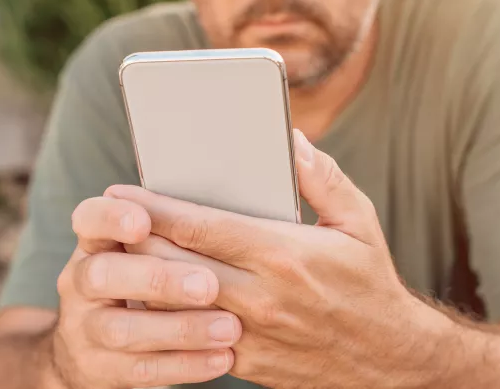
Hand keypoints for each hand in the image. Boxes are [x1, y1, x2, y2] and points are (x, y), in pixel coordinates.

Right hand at [49, 195, 242, 388]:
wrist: (90, 347)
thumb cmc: (136, 280)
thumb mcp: (138, 250)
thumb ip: (165, 231)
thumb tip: (224, 208)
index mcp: (94, 243)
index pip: (89, 219)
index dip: (111, 218)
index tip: (143, 221)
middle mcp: (80, 282)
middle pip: (104, 275)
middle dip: (158, 278)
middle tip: (209, 284)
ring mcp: (84, 329)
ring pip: (124, 329)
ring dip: (181, 328)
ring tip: (229, 327)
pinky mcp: (99, 369)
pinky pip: (142, 370)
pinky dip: (185, 364)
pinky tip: (221, 357)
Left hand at [107, 130, 439, 387]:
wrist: (386, 360)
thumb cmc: (370, 282)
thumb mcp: (358, 221)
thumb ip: (320, 176)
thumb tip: (288, 139)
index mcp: (283, 253)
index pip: (199, 226)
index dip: (152, 208)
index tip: (121, 192)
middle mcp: (260, 296)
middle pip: (172, 265)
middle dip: (135, 240)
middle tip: (113, 220)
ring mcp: (248, 335)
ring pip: (173, 304)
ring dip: (144, 278)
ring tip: (127, 253)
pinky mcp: (244, 361)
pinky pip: (190, 335)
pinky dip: (168, 313)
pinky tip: (158, 294)